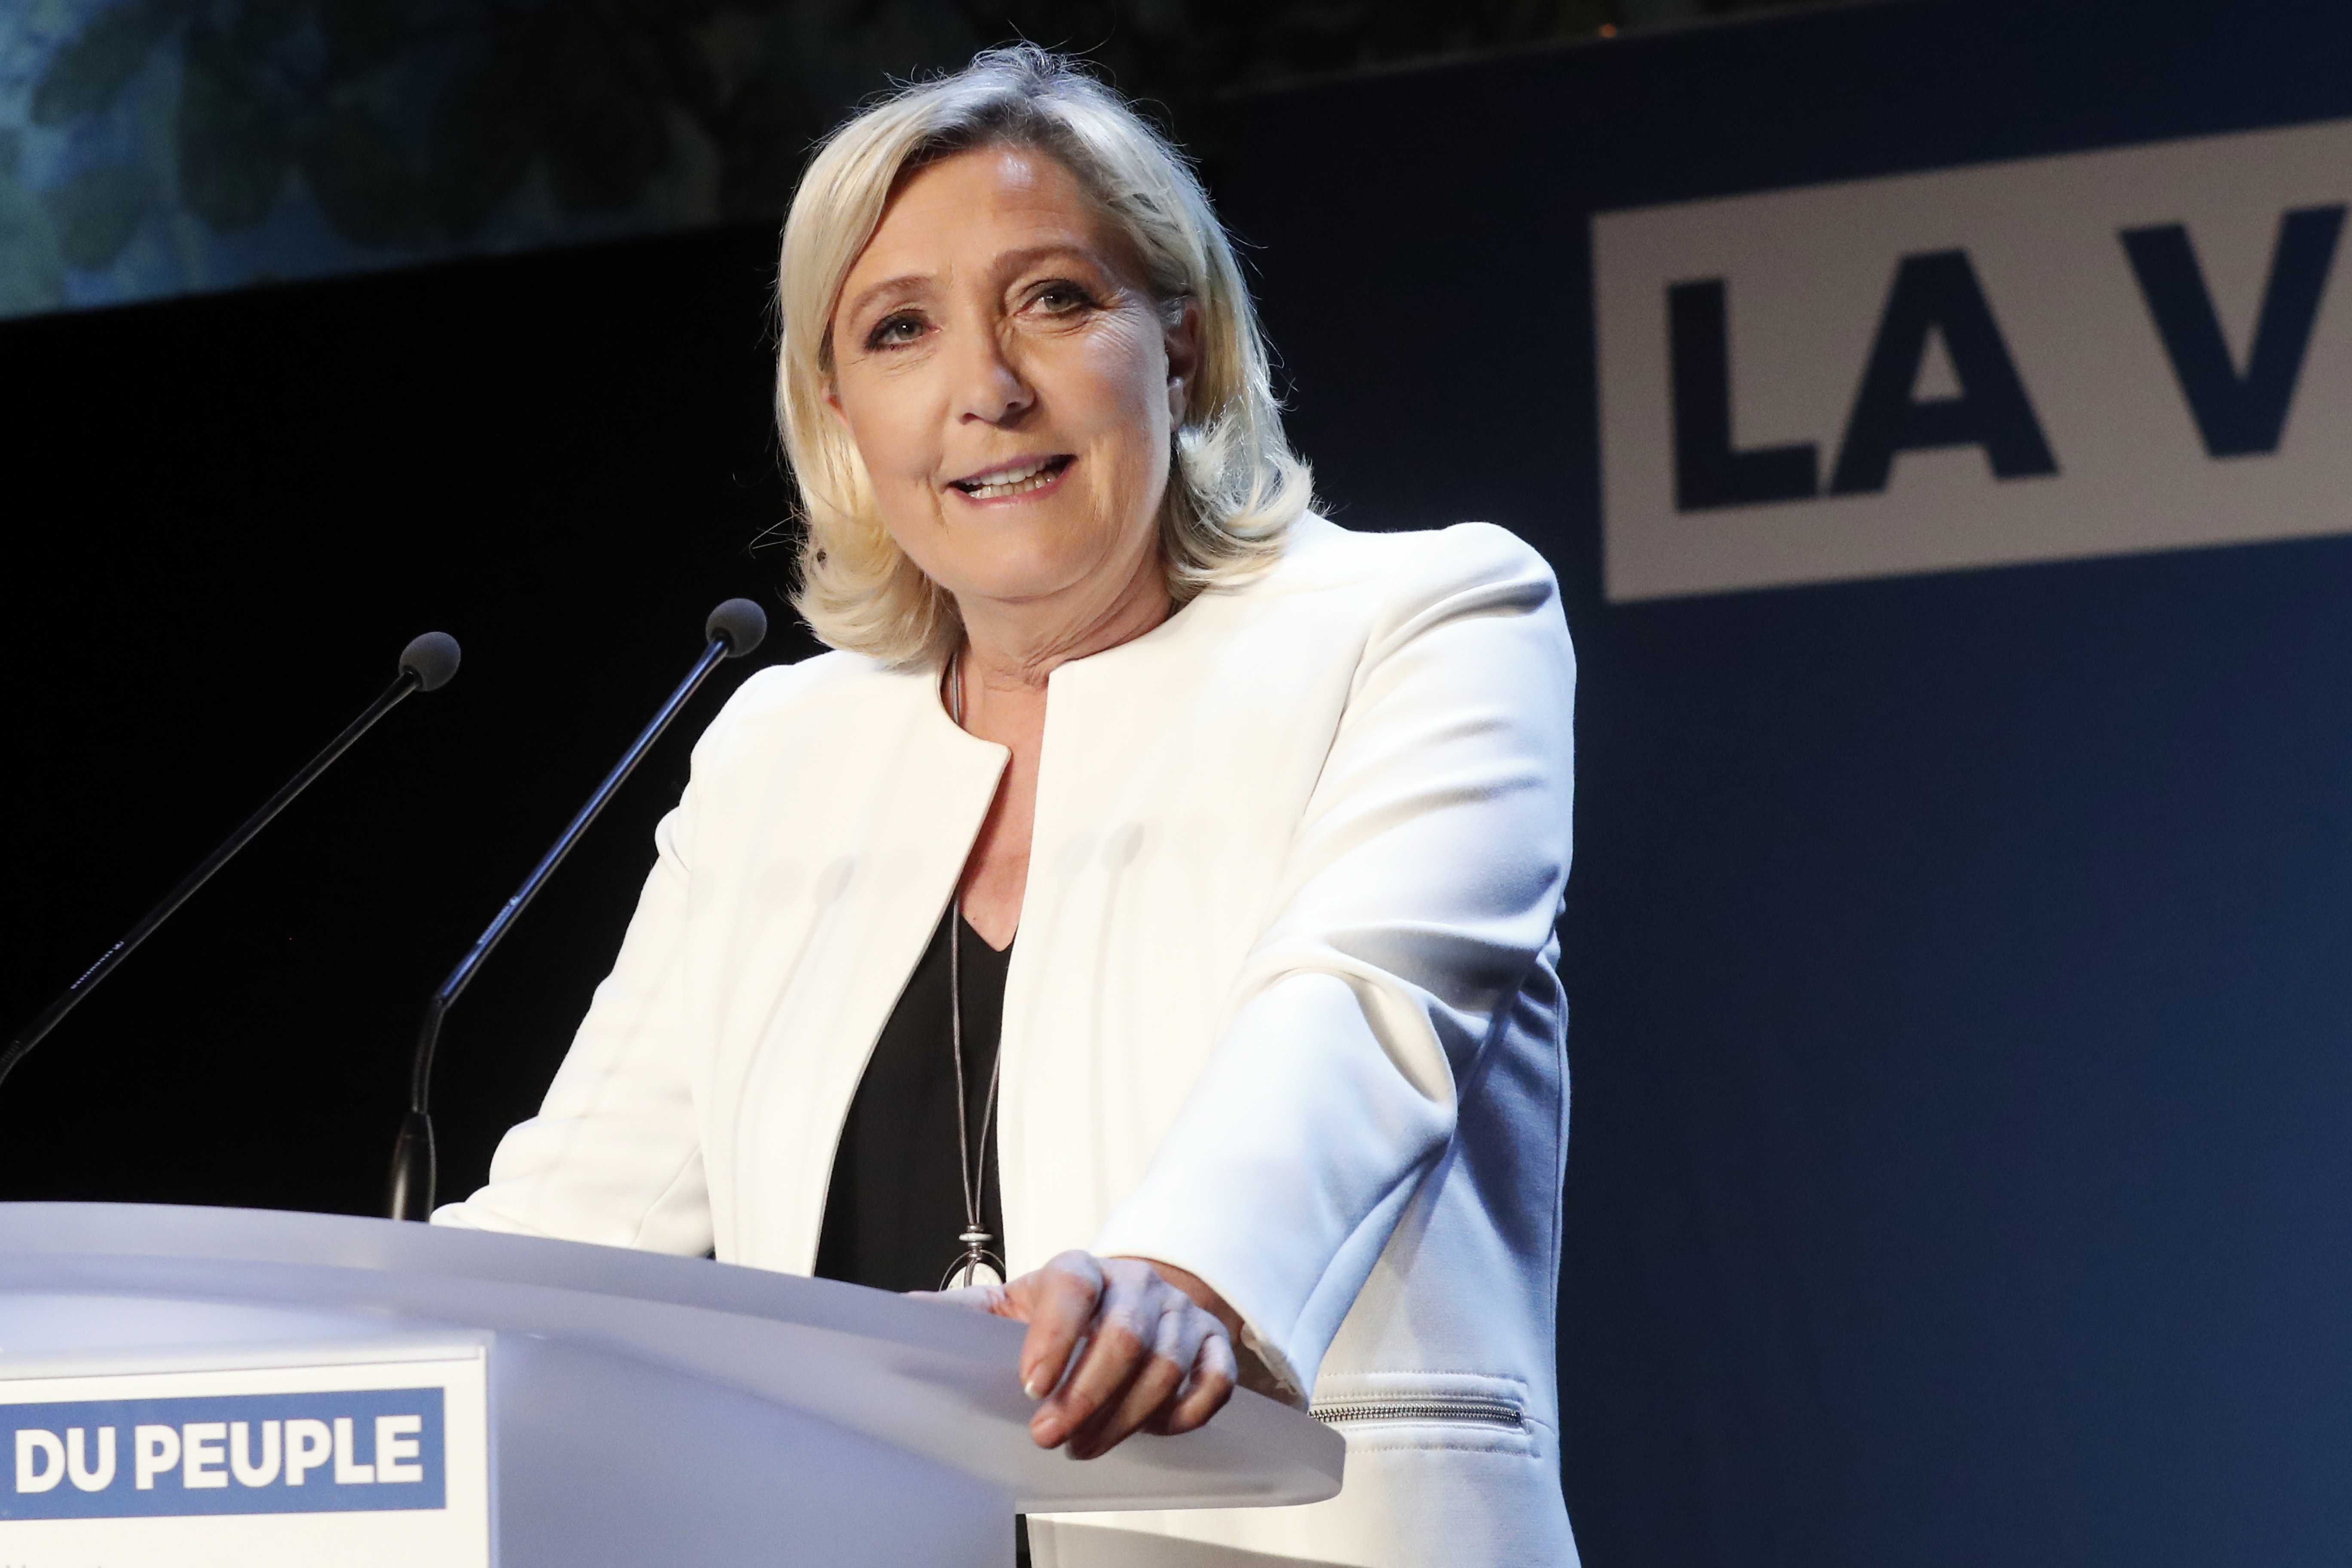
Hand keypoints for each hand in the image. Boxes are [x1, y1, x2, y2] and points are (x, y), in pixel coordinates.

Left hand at [927, 1250, 1237, 1457]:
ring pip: (1166, 1366)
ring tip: (1087, 1446)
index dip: (1054, 1337)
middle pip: (1125, 1337)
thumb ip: (958, 1315)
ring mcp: (1180, 1313)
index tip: (1030, 1386)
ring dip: (1125, 1417)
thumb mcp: (1008, 1305)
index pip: (1073, 1288)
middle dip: (1086, 1397)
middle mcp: (1136, 1284)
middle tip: (1049, 1437)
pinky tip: (1155, 1430)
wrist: (1133, 1296)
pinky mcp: (1213, 1342)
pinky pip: (1214, 1381)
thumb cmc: (1064, 1309)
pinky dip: (1186, 1413)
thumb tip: (896, 1315)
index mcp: (1081, 1269)